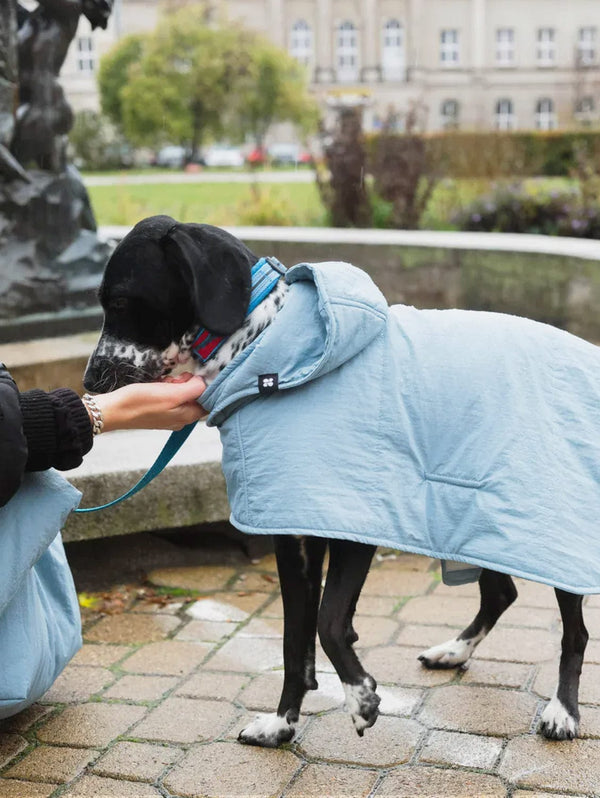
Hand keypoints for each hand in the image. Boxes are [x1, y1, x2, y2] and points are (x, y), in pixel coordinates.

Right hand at [89, 374, 206, 432]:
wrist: (113, 410)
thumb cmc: (140, 403)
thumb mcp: (171, 394)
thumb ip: (193, 389)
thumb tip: (205, 383)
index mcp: (187, 416)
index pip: (208, 401)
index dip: (203, 386)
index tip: (191, 378)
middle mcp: (181, 418)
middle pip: (195, 396)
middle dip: (186, 384)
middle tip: (174, 380)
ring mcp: (169, 414)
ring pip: (181, 394)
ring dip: (174, 384)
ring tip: (162, 382)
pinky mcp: (158, 409)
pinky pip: (168, 395)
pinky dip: (164, 387)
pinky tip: (155, 384)